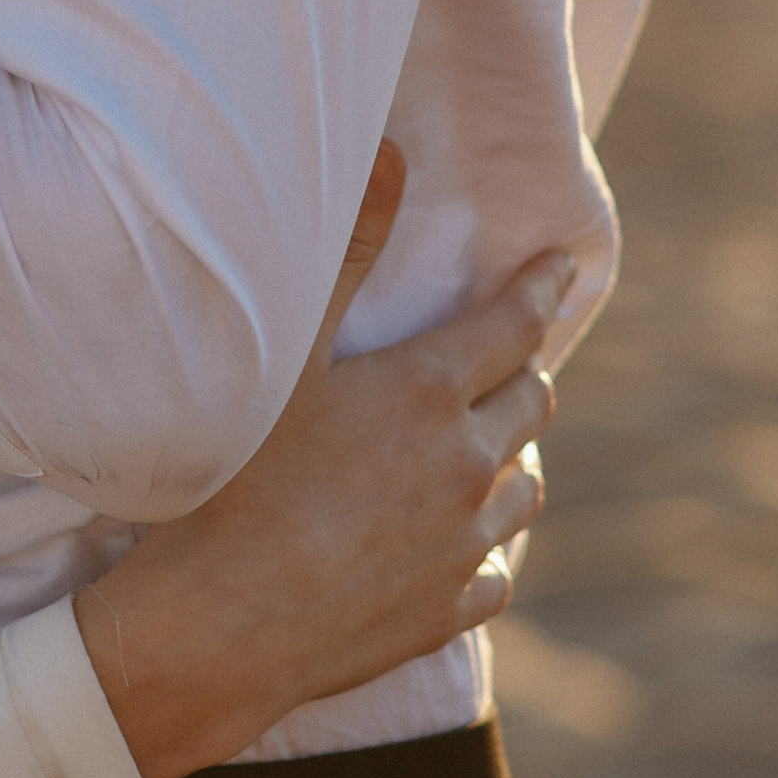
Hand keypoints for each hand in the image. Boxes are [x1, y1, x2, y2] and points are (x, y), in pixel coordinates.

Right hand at [77, 150, 570, 777]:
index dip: (539, 288)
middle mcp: (464, 468)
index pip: (513, 325)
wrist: (217, 627)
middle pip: (530, 403)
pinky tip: (461, 540)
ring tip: (488, 445)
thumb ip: (348, 247)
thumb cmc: (237, 477)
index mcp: (430, 394)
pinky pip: (495, 571)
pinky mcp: (442, 613)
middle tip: (509, 353)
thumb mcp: (286, 348)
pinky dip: (486, 544)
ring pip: (522, 488)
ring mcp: (460, 548)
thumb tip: (393, 151)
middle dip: (522, 368)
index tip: (559, 265)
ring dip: (512, 456)